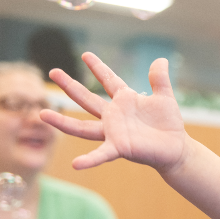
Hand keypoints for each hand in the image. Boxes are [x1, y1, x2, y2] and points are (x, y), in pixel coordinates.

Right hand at [39, 52, 188, 171]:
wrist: (177, 148)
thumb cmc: (169, 123)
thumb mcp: (165, 97)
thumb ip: (159, 79)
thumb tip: (160, 59)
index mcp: (125, 100)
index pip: (108, 80)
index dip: (98, 67)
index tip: (86, 54)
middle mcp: (114, 116)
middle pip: (87, 99)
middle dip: (70, 86)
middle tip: (52, 72)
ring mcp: (114, 133)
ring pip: (82, 127)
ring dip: (62, 123)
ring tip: (42, 114)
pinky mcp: (120, 148)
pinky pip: (101, 154)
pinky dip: (89, 160)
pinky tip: (75, 164)